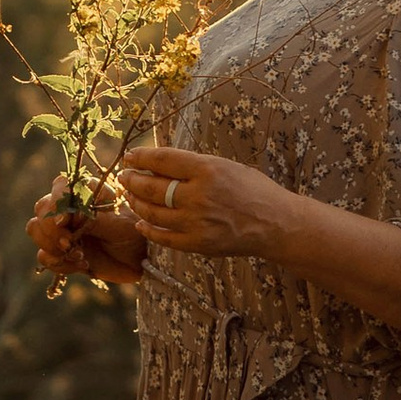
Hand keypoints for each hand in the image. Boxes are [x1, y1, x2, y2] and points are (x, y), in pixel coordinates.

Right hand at [29, 183, 146, 289]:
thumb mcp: (119, 223)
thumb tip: (68, 219)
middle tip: (71, 245)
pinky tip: (82, 265)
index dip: (56, 203)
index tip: (64, 223)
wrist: (142, 259)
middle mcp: (70, 207)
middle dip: (52, 230)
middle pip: (40, 210)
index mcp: (85, 191)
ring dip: (52, 247)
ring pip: (35, 230)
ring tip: (79, 256)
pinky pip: (44, 256)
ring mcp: (63, 229)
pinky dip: (59, 264)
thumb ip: (94, 219)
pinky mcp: (62, 252)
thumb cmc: (135, 232)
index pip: (59, 186)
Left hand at [117, 142, 297, 261]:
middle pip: (152, 186)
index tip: (129, 156)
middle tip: (124, 176)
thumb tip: (158, 163)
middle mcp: (199, 195)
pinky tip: (141, 222)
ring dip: (136, 202)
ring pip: (152, 212)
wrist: (276, 223)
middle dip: (132, 180)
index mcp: (208, 169)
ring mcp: (197, 222)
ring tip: (130, 196)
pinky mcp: (198, 243)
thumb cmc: (253, 190)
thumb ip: (194, 165)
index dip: (141, 157)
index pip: (162, 160)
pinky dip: (148, 229)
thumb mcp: (226, 166)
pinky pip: (163, 237)